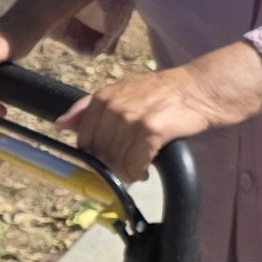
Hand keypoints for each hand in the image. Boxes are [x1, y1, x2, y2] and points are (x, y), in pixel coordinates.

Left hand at [69, 46, 261, 179]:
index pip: (84, 140)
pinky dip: (138, 171)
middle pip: (99, 154)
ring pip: (115, 162)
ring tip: (138, 169)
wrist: (200, 88)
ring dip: (126, 172)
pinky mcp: (150, 131)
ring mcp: (130, 118)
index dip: (94, 158)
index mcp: (101, 98)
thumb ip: (89, 107)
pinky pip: (134, 164)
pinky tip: (146, 169)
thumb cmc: (164, 92)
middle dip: (111, 167)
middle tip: (127, 169)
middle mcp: (112, 107)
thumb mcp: (122, 92)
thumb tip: (60, 123)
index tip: (106, 164)